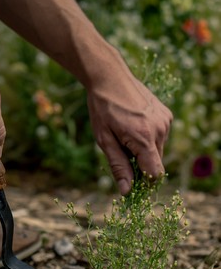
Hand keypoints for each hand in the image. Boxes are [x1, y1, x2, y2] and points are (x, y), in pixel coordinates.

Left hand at [87, 57, 172, 194]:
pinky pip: (160, 136)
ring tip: (126, 135)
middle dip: (141, 165)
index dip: (144, 182)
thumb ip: (118, 166)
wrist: (109, 77)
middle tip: (121, 152)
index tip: (131, 182)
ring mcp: (165, 121)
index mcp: (144, 138)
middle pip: (156, 163)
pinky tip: (134, 126)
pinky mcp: (166, 114)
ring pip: (158, 150)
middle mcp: (160, 130)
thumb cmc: (103, 109)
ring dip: (144, 151)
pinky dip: (149, 138)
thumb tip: (127, 191)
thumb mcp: (104, 140)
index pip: (155, 174)